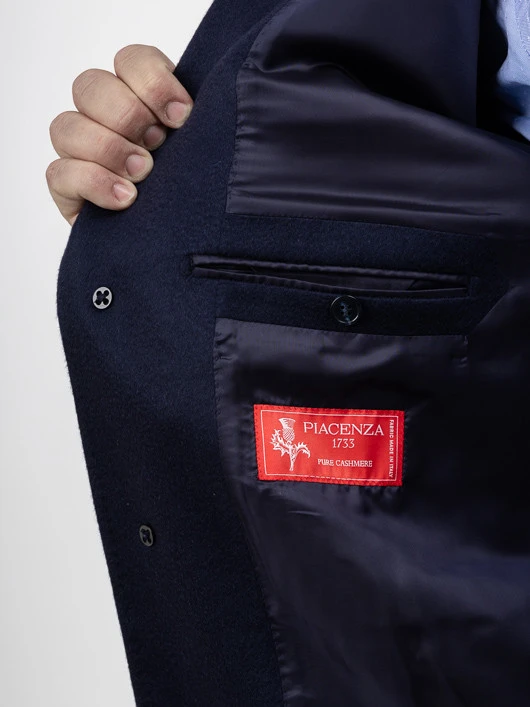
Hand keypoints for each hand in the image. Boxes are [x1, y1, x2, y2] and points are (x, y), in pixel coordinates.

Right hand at [47, 44, 192, 225]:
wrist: (182, 247)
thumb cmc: (196, 194)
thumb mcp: (205, 156)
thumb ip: (202, 128)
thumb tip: (197, 115)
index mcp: (141, 98)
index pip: (131, 61)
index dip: (153, 82)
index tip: (182, 117)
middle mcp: (104, 118)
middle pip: (90, 86)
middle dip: (126, 114)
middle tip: (157, 144)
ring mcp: (81, 152)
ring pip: (66, 125)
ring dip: (107, 147)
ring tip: (143, 173)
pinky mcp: (67, 187)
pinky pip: (59, 172)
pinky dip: (93, 182)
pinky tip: (125, 198)